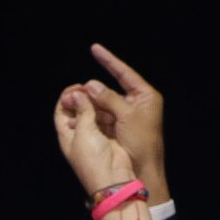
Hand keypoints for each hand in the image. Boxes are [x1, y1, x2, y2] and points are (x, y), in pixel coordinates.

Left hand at [55, 84, 138, 205]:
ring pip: (93, 114)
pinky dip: (107, 113)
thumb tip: (76, 94)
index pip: (61, 111)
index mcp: (66, 135)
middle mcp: (79, 136)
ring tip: (102, 100)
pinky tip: (111, 109)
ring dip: (96, 105)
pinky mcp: (109, 138)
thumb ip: (82, 111)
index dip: (67, 98)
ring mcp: (94, 137)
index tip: (77, 88)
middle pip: (77, 111)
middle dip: (83, 99)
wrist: (113, 178)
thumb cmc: (93, 160)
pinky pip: (106, 121)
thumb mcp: (84, 132)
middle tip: (91, 90)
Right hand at [76, 44, 166, 182]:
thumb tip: (90, 85)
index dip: (108, 60)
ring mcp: (127, 116)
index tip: (94, 48)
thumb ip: (109, 98)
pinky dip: (91, 115)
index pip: (124, 73)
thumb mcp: (127, 117)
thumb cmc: (143, 144)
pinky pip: (102, 117)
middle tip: (77, 89)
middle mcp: (137, 104)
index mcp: (145, 96)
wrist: (145, 171)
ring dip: (89, 104)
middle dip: (93, 90)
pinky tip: (80, 114)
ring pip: (103, 104)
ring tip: (74, 101)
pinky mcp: (118, 128)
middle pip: (110, 89)